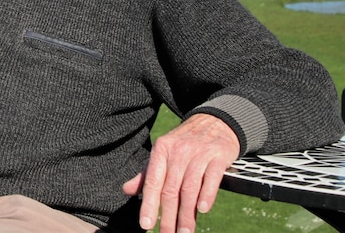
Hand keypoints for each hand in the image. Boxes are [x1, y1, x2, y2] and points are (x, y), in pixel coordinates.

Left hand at [122, 113, 238, 232]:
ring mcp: (198, 154)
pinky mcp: (218, 156)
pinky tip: (203, 210)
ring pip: (189, 188)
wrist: (215, 122)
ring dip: (187, 213)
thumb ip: (148, 174)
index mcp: (161, 151)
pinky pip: (210, 178)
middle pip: (171, 189)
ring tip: (185, 232)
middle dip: (169, 216)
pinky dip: (206, 195)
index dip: (149, 205)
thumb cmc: (186, 143)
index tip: (146, 225)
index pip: (153, 182)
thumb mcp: (164, 153)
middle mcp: (178, 152)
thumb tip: (127, 190)